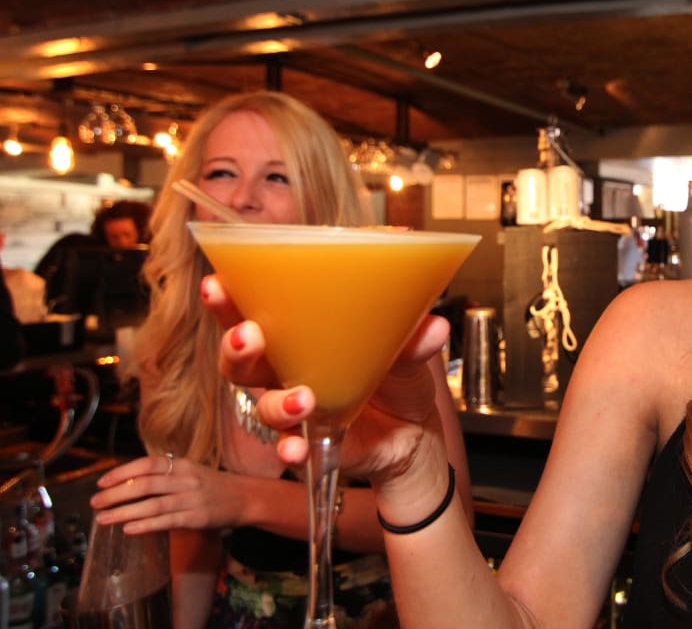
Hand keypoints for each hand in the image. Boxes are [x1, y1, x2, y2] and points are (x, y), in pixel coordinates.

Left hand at [90, 454, 248, 533]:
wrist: (246, 498)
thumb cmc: (213, 486)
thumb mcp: (191, 472)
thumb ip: (165, 475)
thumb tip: (129, 482)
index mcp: (182, 465)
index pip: (146, 464)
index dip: (121, 472)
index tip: (101, 482)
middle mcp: (185, 479)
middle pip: (144, 484)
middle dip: (115, 494)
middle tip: (94, 503)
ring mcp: (191, 499)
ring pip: (152, 504)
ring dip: (123, 512)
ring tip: (102, 519)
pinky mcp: (197, 518)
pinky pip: (167, 521)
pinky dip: (146, 525)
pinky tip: (128, 529)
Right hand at [204, 274, 451, 493]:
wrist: (414, 434)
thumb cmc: (397, 377)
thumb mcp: (411, 351)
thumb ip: (415, 338)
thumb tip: (434, 326)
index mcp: (299, 334)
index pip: (253, 309)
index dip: (228, 298)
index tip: (217, 283)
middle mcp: (285, 370)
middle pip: (241, 358)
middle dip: (236, 345)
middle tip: (249, 335)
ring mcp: (294, 409)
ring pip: (263, 404)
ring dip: (277, 402)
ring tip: (304, 398)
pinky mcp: (309, 442)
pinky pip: (289, 448)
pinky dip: (291, 449)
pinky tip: (298, 448)